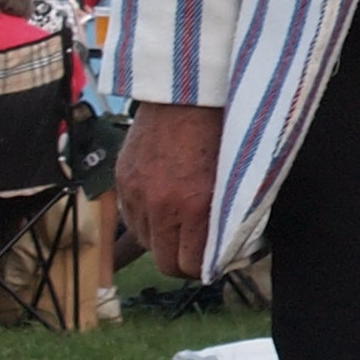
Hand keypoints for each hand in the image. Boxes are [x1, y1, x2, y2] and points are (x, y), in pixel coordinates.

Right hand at [115, 101, 223, 279]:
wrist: (189, 90)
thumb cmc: (222, 130)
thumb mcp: (236, 180)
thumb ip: (229, 220)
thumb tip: (227, 252)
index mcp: (195, 207)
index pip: (190, 266)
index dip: (202, 268)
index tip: (211, 261)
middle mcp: (161, 205)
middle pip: (164, 262)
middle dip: (182, 261)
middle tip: (196, 251)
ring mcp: (137, 192)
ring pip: (145, 241)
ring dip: (162, 239)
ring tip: (179, 223)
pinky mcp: (122, 178)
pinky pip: (130, 217)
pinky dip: (145, 218)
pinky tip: (161, 205)